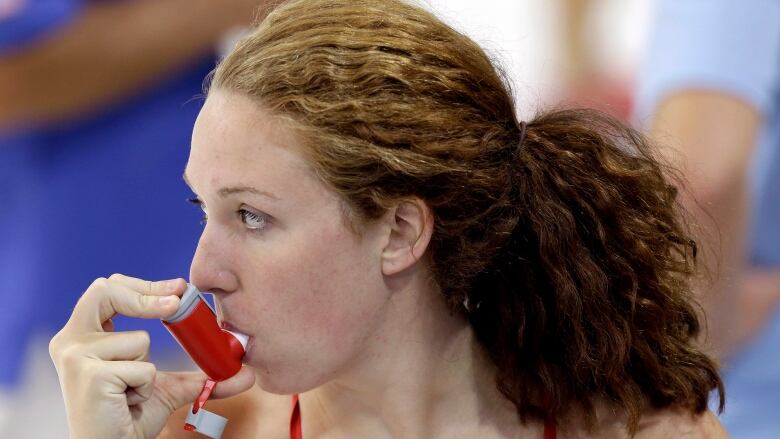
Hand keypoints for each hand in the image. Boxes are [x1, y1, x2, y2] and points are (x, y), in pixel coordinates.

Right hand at [49, 274, 255, 438]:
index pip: (110, 289)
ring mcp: (75, 356)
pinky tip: (127, 402)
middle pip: (106, 290)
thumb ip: (202, 374)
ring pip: (140, 339)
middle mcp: (69, 340)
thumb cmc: (131, 416)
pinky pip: (143, 368)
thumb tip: (246, 372)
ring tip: (132, 392)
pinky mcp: (89, 374)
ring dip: (149, 370)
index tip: (179, 289)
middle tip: (177, 304)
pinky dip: (146, 387)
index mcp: (82, 333)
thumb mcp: (167, 386)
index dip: (144, 285)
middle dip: (147, 295)